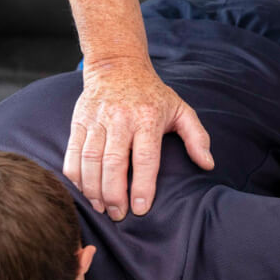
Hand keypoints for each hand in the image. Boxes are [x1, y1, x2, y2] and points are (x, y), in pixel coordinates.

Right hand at [64, 59, 213, 219]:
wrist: (118, 65)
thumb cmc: (152, 94)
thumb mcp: (181, 110)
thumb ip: (197, 137)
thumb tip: (207, 164)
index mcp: (147, 119)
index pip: (145, 158)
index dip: (142, 186)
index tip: (140, 209)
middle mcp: (120, 119)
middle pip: (113, 162)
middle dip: (114, 194)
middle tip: (118, 214)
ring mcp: (97, 119)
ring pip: (90, 159)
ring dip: (93, 188)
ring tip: (101, 207)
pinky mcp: (79, 121)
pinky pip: (72, 152)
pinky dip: (75, 174)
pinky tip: (84, 190)